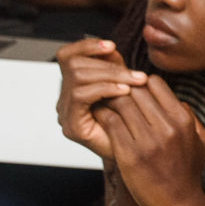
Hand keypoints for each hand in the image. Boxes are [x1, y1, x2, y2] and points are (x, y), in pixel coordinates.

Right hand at [55, 38, 145, 159]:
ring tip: (135, 81)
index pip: (67, 55)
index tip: (111, 45)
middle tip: (136, 73)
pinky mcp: (71, 126)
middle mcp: (65, 99)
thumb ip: (115, 68)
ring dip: (110, 74)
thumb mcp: (124, 88)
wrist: (139, 159)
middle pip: (72, 62)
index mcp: (74, 86)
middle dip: (107, 63)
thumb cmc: (134, 124)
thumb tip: (111, 48)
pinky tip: (124, 92)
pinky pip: (80, 95)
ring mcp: (65, 113)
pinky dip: (104, 88)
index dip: (87, 45)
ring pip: (77, 75)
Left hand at [93, 75, 204, 205]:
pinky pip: (111, 123)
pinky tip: (101, 119)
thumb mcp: (200, 140)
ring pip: (120, 103)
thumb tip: (177, 101)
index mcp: (183, 120)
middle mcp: (167, 127)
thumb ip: (191, 117)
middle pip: (135, 91)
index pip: (154, 83)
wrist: (179, 205)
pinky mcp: (129, 155)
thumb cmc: (188, 171)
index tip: (133, 93)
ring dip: (109, 101)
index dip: (141, 85)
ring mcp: (148, 142)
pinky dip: (103, 117)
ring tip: (104, 104)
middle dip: (122, 90)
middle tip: (112, 94)